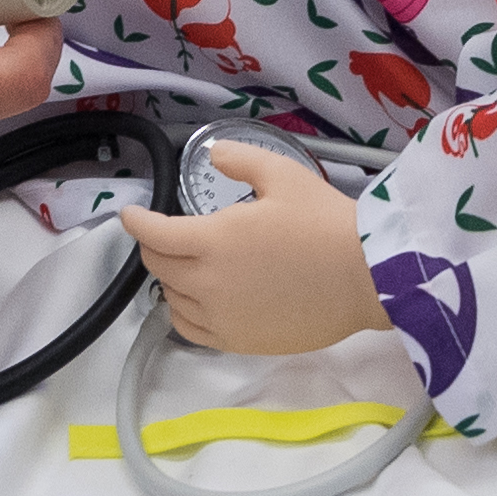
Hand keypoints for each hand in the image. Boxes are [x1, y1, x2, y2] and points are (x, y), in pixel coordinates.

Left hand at [118, 146, 391, 355]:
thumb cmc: (326, 223)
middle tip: (161, 233)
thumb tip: (213, 154)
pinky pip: (191, 329)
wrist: (366, 278)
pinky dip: (183, 311)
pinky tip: (194, 299)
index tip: (131, 214)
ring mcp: (221, 317)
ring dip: (169, 278)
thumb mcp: (283, 176)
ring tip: (183, 264)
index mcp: (213, 240)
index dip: (136, 222)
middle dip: (153, 245)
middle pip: (158, 266)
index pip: (155, 234)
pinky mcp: (238, 341)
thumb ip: (240, 160)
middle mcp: (208, 283)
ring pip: (171, 299)